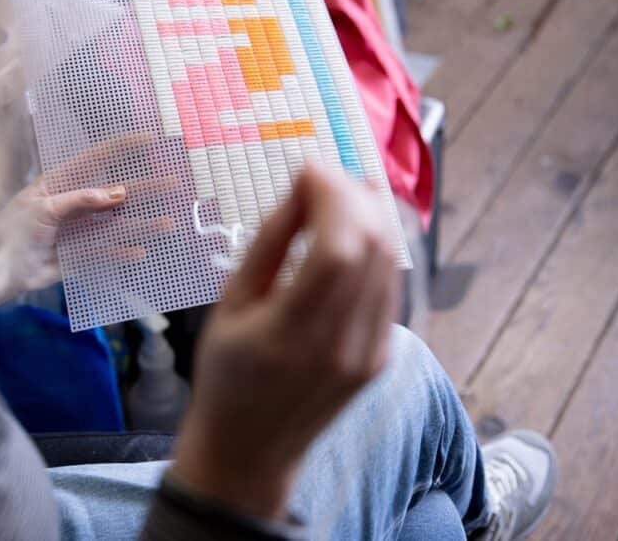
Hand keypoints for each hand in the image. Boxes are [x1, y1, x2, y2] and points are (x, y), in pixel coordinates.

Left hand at [0, 133, 175, 323]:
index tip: (150, 140)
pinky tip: (140, 253)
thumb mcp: (42, 207)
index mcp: (60, 184)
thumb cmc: (9, 231)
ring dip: (141, 224)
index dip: (123, 148)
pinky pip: (104, 254)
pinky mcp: (75, 257)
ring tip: (168, 223)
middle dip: (145, 188)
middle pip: (115, 193)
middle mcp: (73, 205)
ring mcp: (77, 231)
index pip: (96, 160)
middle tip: (174, 183)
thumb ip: (80, 199)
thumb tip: (117, 194)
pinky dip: (121, 254)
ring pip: (115, 225)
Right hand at [171, 163, 399, 520]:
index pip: (337, 249)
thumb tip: (304, 186)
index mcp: (292, 336)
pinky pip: (388, 286)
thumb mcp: (230, 304)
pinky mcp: (381, 355)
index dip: (331, 196)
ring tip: (338, 194)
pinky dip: (376, 248)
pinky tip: (351, 230)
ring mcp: (370, 354)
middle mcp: (342, 346)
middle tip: (323, 175)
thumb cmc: (226, 375)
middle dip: (354, 196)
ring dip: (371, 216)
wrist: (251, 450)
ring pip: (390, 263)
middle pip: (373, 249)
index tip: (308, 167)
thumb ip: (270, 242)